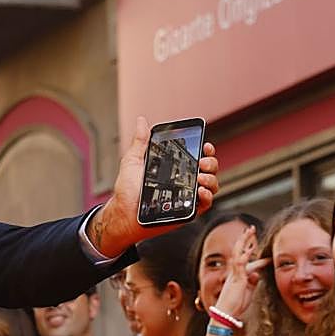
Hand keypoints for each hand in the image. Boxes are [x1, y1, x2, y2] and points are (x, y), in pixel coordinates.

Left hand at [89, 116, 219, 256]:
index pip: (196, 156)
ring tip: (200, 177)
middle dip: (210, 163)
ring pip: (211, 185)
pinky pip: (205, 204)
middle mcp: (183, 181)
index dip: (205, 150)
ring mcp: (187, 197)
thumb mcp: (133, 162)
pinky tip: (200, 191)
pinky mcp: (187, 212)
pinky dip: (207, 196)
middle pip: (208, 169)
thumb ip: (140, 142)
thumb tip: (141, 121)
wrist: (123, 214)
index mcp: (174, 168)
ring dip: (211, 179)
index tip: (205, 145)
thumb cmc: (127, 191)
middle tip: (201, 163)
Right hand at [213, 227, 267, 318]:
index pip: (246, 261)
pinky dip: (245, 254)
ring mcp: (234, 274)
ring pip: (238, 252)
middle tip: (250, 229)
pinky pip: (240, 263)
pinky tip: (250, 247)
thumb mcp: (247, 293)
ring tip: (249, 231)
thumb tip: (256, 274)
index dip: (255, 255)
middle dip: (245, 240)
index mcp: (236, 276)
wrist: (225, 313)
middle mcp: (234, 272)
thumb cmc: (235, 306)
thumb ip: (252, 282)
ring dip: (244, 241)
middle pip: (239, 251)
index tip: (262, 251)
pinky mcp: (236, 278)